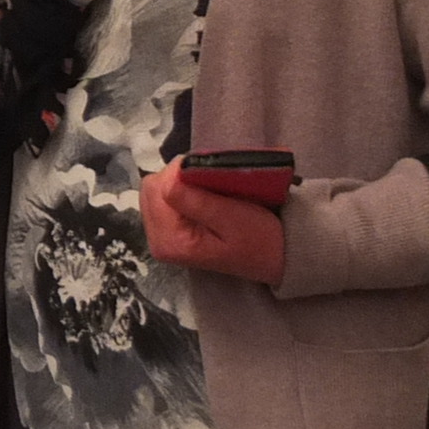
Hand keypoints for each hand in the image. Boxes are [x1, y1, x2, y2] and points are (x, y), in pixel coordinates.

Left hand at [140, 162, 285, 285]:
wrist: (276, 258)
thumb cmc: (259, 239)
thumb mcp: (232, 218)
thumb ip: (197, 201)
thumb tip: (168, 181)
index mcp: (170, 242)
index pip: (157, 189)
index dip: (180, 172)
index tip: (206, 171)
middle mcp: (158, 241)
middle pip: (152, 188)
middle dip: (178, 177)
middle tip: (208, 179)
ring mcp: (161, 236)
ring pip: (157, 189)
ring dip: (180, 182)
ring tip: (207, 188)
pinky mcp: (169, 230)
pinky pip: (165, 198)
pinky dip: (182, 190)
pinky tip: (201, 194)